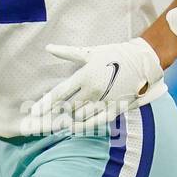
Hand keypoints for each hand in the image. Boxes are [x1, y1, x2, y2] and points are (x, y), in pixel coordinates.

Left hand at [23, 38, 164, 134]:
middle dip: (57, 111)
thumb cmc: (114, 54)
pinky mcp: (114, 109)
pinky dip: (83, 126)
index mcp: (84, 76)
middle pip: (67, 107)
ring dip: (69, 118)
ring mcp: (104, 102)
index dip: (45, 104)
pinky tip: (73, 128)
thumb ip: (67, 53)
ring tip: (60, 119)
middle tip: (47, 115)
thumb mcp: (90, 52)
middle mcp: (92, 91)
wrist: (142, 62)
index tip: (34, 113)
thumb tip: (48, 48)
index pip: (59, 93)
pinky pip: (95, 122)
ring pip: (79, 116)